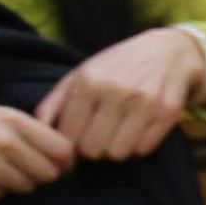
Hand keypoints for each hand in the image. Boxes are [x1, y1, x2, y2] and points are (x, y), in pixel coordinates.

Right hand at [0, 104, 71, 204]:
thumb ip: (23, 129)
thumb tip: (64, 154)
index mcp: (9, 118)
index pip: (63, 149)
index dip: (63, 161)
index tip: (54, 165)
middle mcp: (2, 141)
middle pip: (50, 173)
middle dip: (38, 175)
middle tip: (14, 170)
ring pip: (26, 187)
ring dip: (13, 184)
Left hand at [35, 27, 205, 162]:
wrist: (168, 51)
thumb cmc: (116, 66)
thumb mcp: (80, 75)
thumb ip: (53, 103)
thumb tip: (37, 130)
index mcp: (88, 81)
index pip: (68, 136)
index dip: (70, 144)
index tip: (77, 137)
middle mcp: (116, 90)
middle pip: (92, 149)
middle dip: (92, 148)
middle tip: (98, 136)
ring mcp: (144, 102)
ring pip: (118, 153)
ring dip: (115, 148)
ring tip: (117, 133)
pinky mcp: (167, 112)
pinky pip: (143, 149)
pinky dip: (138, 145)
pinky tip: (137, 130)